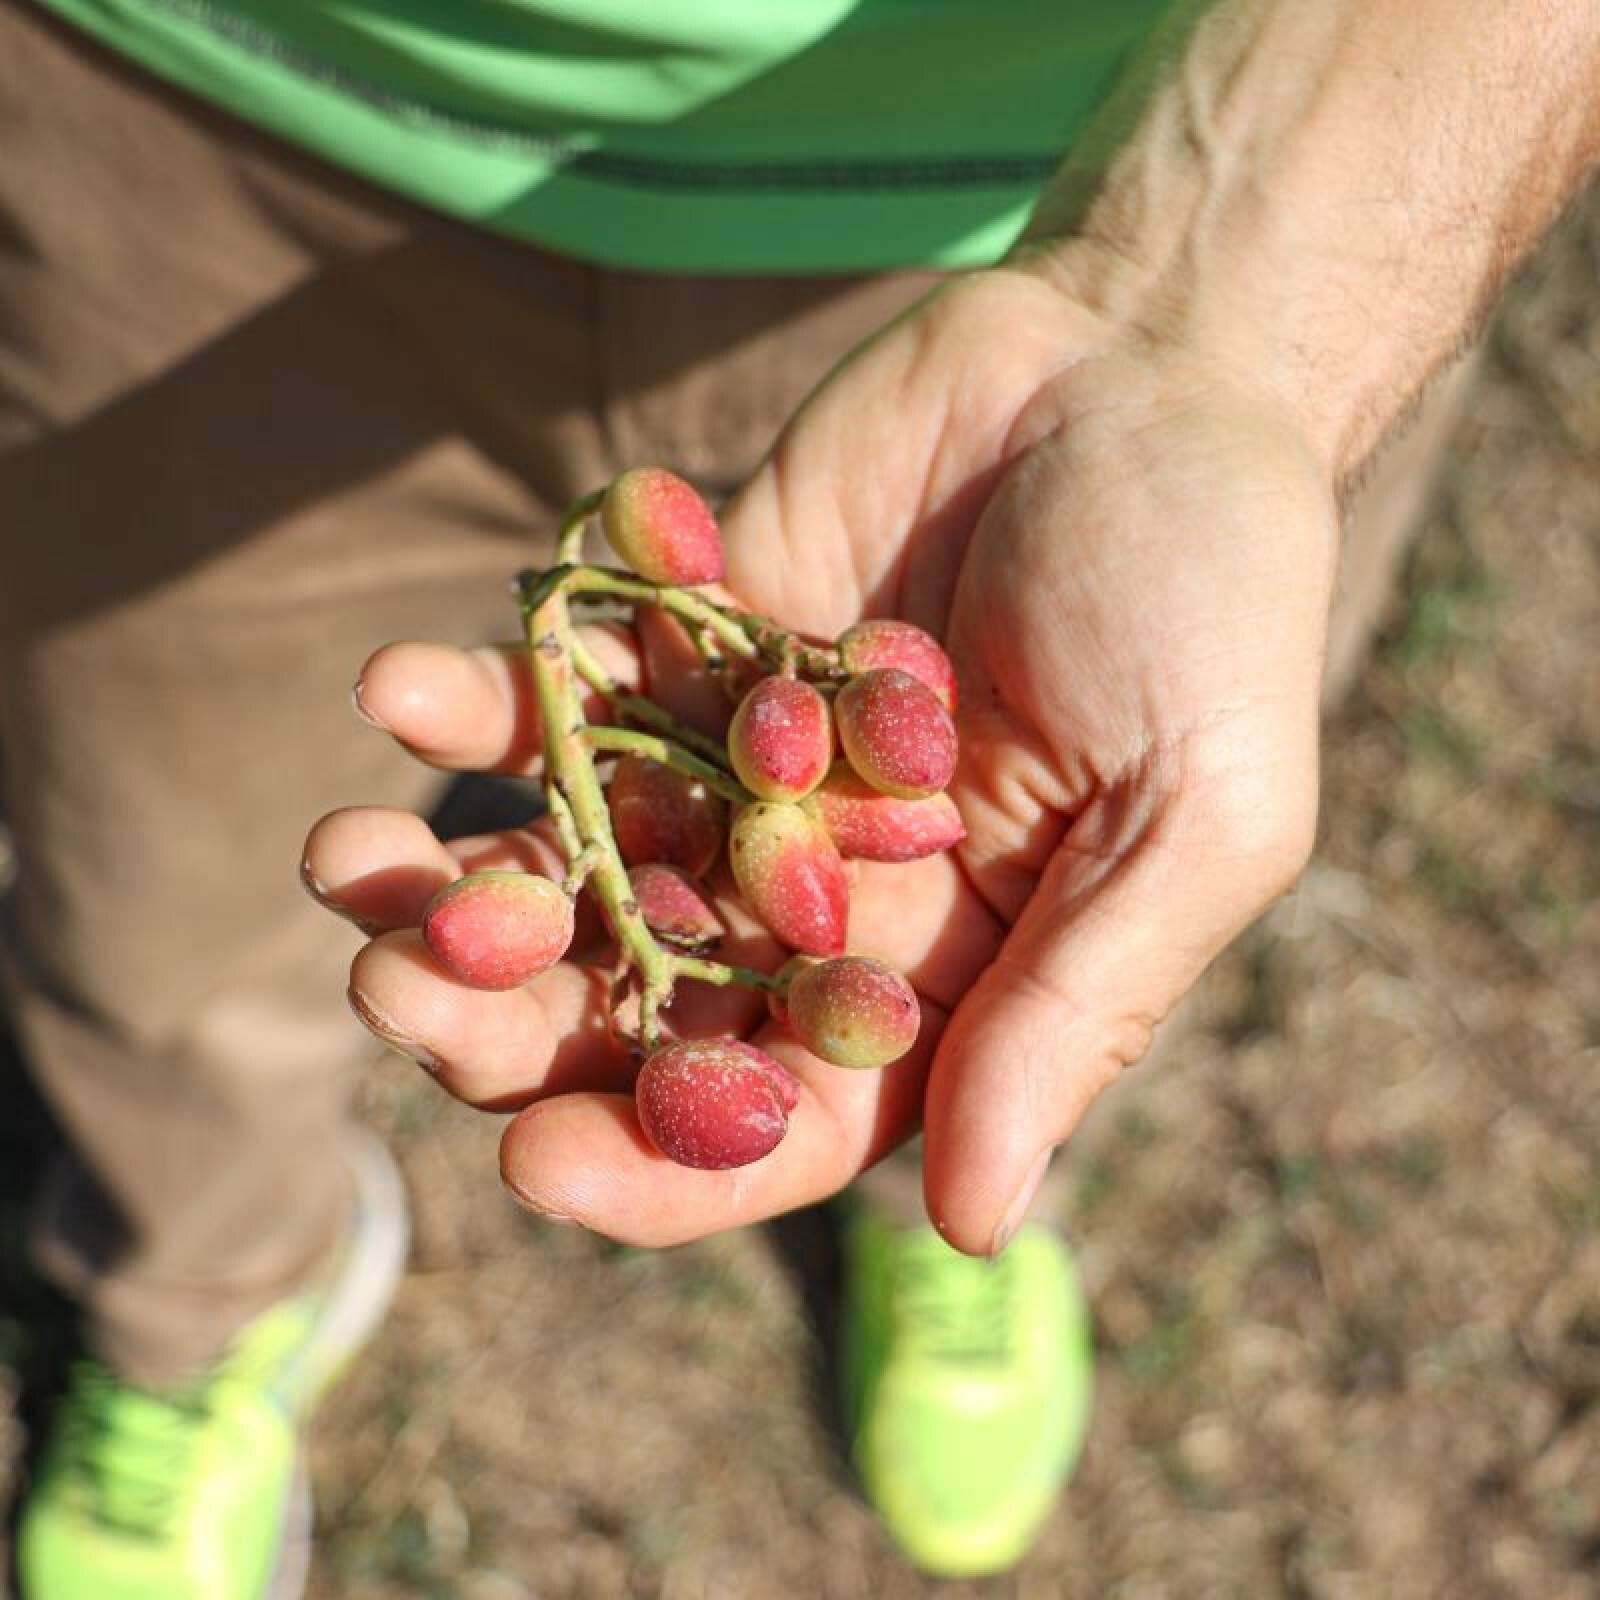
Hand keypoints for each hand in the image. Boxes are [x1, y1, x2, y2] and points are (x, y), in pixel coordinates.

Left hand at [305, 264, 1337, 1254]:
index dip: (669, 1157)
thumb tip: (980, 1226)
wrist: (1150, 367)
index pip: (792, 1113)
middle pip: (650, 1000)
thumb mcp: (1197, 816)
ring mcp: (751, 765)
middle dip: (515, 1018)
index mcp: (951, 969)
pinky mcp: (698, 642)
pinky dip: (490, 697)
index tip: (536, 1163)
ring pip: (584, 860)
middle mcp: (832, 891)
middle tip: (393, 1001)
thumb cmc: (1215, 602)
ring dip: (456, 875)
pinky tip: (404, 690)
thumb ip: (1080, 1006)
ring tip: (344, 866)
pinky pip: (580, 689)